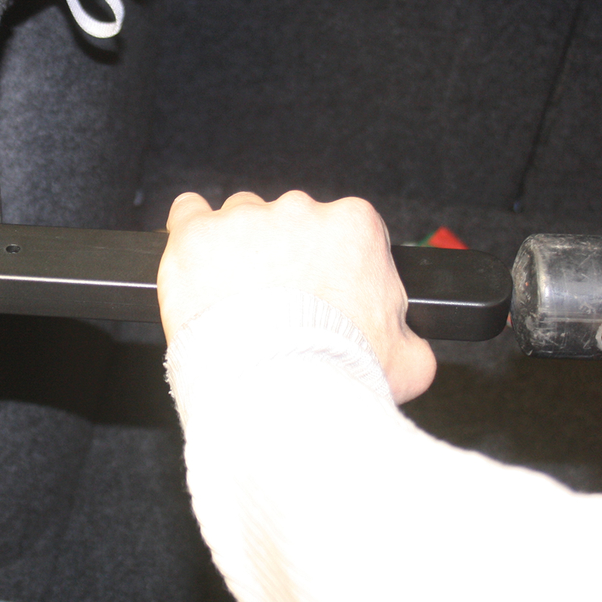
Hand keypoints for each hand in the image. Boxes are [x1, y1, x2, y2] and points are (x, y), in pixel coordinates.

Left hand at [157, 190, 436, 402]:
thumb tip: (412, 345)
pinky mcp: (198, 235)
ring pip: (238, 221)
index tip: (314, 298)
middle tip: (273, 310)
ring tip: (231, 302)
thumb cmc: (336, 372)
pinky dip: (190, 234)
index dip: (325, 269)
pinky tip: (196, 264)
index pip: (338, 232)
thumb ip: (410, 340)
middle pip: (286, 225)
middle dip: (279, 261)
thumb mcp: (407, 363)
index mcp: (354, 229)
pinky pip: (188, 213)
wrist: (276, 389)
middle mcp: (300, 213)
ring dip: (235, 252)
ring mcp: (245, 220)